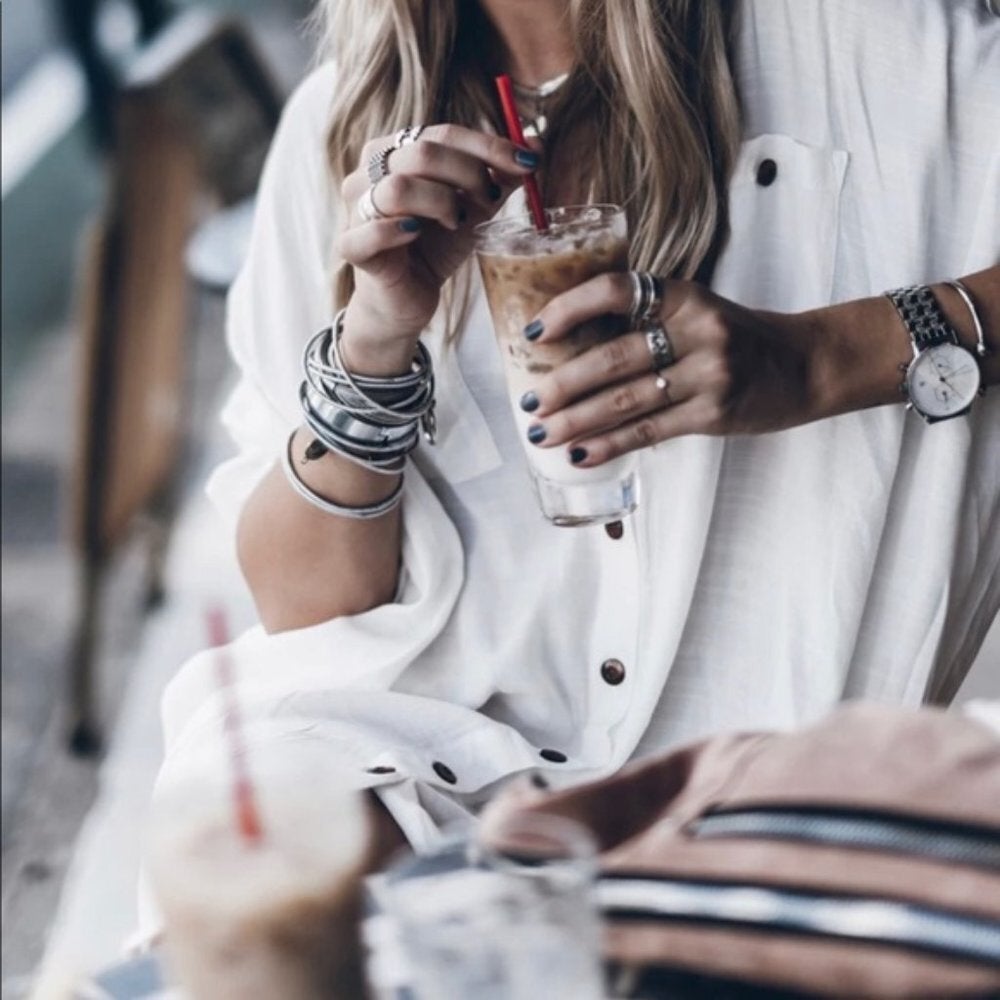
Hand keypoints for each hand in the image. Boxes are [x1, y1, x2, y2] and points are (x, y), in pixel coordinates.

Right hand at [338, 125, 537, 361]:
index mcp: (396, 152)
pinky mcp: (351, 246)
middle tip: (490, 198)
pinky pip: (370, 232)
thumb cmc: (435, 247)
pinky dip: (397, 231)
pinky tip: (417, 234)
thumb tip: (535, 142)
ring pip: (397, 187)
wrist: (407, 299)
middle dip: (467, 173)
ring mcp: (356, 209)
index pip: (442, 133)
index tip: (527, 161)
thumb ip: (501, 176)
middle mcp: (369, 172)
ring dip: (440, 202)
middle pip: (420, 152)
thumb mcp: (475, 208)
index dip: (488, 146)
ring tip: (457, 221)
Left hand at [518, 275, 818, 466]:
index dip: (570, 308)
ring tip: (543, 434)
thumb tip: (572, 349)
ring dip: (578, 421)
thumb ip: (646, 321)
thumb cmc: (739, 338)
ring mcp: (709, 373)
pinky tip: (582, 454)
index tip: (534, 332)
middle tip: (529, 403)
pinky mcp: (714, 414)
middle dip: (563, 383)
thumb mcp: (697, 312)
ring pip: (627, 400)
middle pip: (614, 357)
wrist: (806, 365)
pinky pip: (650, 431)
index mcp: (685, 295)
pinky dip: (611, 444)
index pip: (617, 290)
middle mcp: (697, 329)